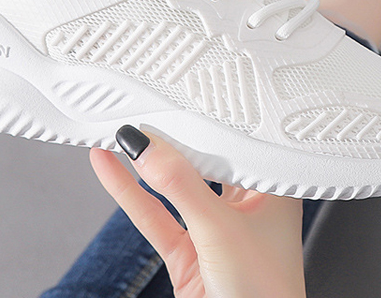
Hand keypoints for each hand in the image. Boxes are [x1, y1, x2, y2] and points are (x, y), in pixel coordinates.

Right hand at [90, 127, 306, 297]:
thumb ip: (180, 186)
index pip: (232, 142)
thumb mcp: (219, 228)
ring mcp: (213, 228)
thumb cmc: (265, 294)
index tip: (172, 102)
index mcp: (271, 188)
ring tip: (118, 131)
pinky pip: (154, 216)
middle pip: (200, 160)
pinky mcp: (188, 252)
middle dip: (171, 139)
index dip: (202, 121)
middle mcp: (244, 204)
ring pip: (174, 187)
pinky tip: (110, 168)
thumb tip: (147, 147)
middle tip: (143, 110)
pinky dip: (130, 193)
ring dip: (144, 164)